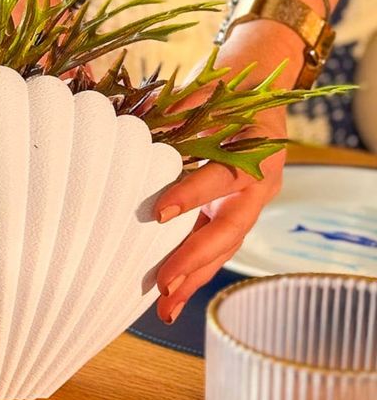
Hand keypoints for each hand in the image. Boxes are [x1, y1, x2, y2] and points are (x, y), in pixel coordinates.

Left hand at [153, 22, 303, 324]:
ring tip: (166, 307)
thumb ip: (182, 108)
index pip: (221, 179)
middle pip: (228, 230)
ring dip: (194, 278)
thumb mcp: (209, 92)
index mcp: (255, 154)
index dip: (193, 195)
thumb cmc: (230, 92)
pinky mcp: (234, 218)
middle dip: (194, 258)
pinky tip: (171, 300)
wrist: (261, 98)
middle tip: (163, 282)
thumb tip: (137, 116)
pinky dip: (194, 275)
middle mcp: (258, 187)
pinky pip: (217, 251)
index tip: (160, 213)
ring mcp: (248, 207)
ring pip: (223, 249)